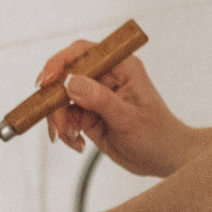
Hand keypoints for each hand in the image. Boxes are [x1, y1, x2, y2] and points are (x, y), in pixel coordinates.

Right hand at [36, 42, 195, 176]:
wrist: (164, 159)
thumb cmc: (158, 134)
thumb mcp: (128, 117)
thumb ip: (99, 99)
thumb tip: (70, 82)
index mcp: (120, 66)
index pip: (83, 52)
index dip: (60, 63)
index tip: (46, 82)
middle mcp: (106, 77)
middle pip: (65, 77)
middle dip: (55, 102)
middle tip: (58, 125)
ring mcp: (95, 96)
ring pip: (61, 100)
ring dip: (59, 120)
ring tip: (72, 138)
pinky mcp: (89, 114)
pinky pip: (65, 118)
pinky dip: (65, 131)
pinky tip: (78, 143)